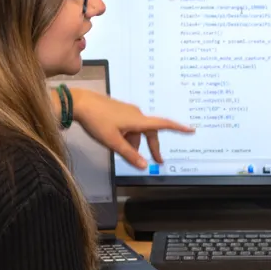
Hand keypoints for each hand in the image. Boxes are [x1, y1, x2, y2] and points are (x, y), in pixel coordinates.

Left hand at [71, 88, 193, 168]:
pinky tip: (116, 141)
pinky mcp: (119, 110)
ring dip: (135, 142)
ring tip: (122, 152)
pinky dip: (128, 136)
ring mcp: (127, 111)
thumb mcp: (113, 142)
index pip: (163, 125)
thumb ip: (129, 155)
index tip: (191, 130)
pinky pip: (129, 126)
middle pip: (150, 132)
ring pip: (137, 130)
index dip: (178, 128)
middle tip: (158, 161)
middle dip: (152, 147)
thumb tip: (145, 166)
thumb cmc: (97, 121)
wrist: (79, 103)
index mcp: (138, 121)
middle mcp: (136, 114)